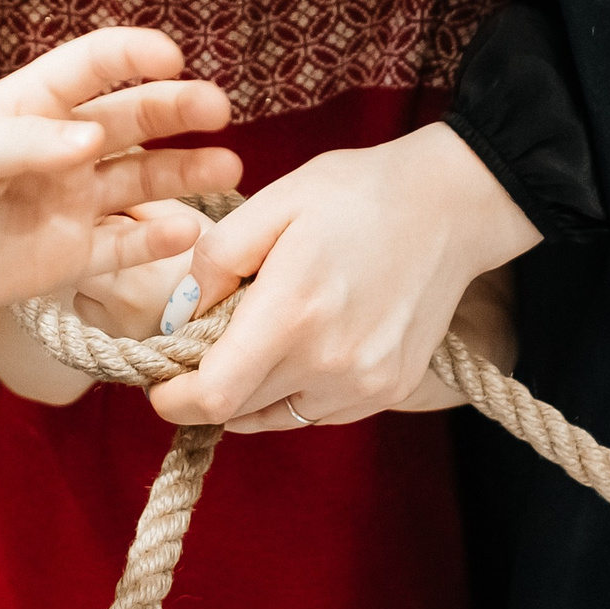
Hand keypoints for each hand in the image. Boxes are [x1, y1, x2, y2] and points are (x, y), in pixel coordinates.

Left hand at [0, 27, 242, 340]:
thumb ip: (27, 145)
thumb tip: (92, 141)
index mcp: (29, 104)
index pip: (94, 64)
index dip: (134, 53)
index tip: (172, 55)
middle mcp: (58, 147)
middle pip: (131, 117)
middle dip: (176, 109)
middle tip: (218, 108)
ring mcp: (67, 201)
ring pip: (142, 179)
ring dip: (185, 171)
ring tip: (228, 168)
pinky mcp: (66, 255)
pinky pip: (124, 244)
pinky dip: (159, 238)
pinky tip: (188, 230)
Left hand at [143, 122, 540, 431]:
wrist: (449, 205)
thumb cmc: (354, 194)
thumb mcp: (270, 204)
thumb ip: (213, 261)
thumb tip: (180, 317)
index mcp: (293, 313)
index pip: (214, 397)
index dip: (174, 399)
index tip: (160, 382)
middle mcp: (331, 363)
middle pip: (239, 409)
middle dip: (208, 384)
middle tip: (204, 340)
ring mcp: (366, 384)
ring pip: (277, 415)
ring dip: (252, 389)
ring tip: (258, 334)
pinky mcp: (389, 390)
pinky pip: (317, 412)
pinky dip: (293, 389)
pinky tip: (302, 342)